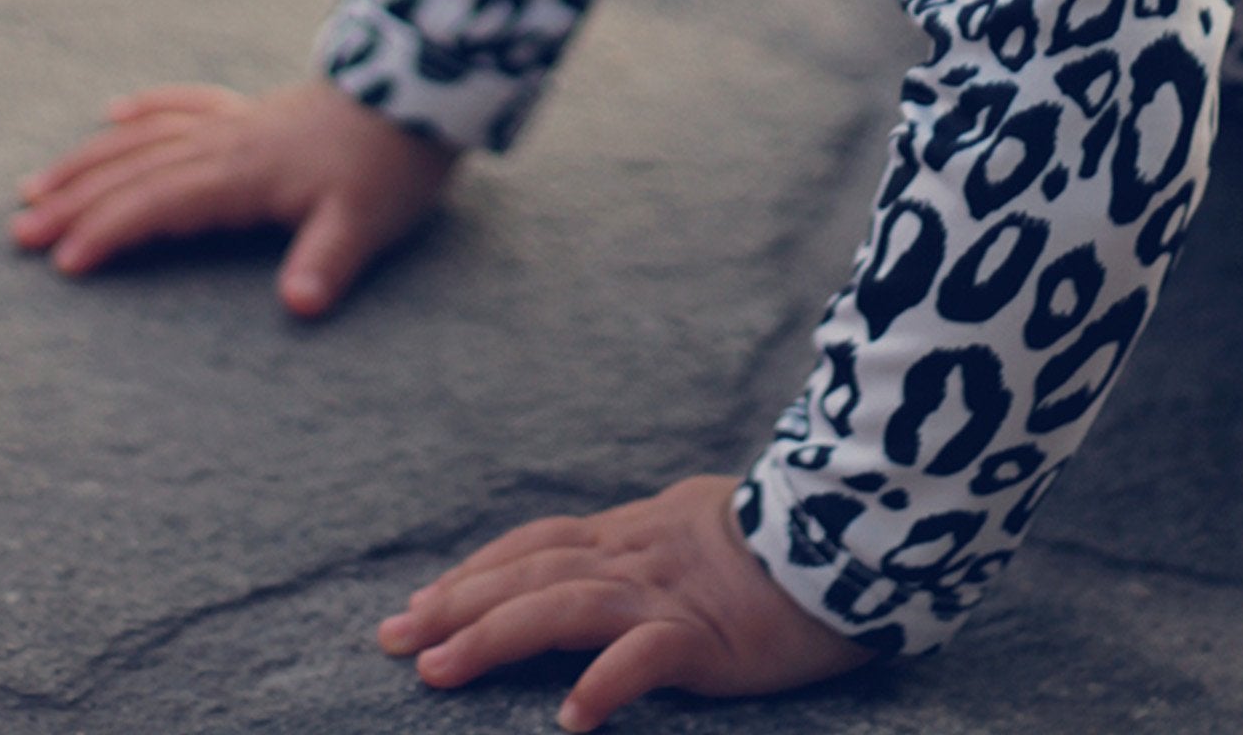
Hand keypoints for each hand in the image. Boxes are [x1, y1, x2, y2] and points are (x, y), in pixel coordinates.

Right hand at [11, 80, 457, 315]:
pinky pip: (186, 105)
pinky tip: (114, 113)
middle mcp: (228, 144)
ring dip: (90, 161)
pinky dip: (147, 109)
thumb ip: (326, 262)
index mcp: (243, 174)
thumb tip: (298, 306)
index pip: (159, 203)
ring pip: (147, 138)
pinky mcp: (256, 111)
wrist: (421, 94)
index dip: (110, 230)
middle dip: (75, 202)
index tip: (63, 261)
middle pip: (135, 171)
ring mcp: (238, 122)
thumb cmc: (393, 165)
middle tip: (18, 234)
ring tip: (35, 186)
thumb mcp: (366, 222)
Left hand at [378, 475, 871, 729]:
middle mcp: (637, 555)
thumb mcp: (696, 526)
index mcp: (634, 532)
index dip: (474, 571)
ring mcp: (669, 593)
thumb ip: (644, 543)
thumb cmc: (781, 540)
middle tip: (390, 639)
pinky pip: (648, 657)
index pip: (537, 544)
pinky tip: (571, 716)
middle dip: (455, 604)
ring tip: (439, 671)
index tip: (416, 604)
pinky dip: (606, 683)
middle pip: (531, 570)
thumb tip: (593, 560)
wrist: (852, 534)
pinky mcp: (708, 636)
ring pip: (565, 606)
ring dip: (495, 637)